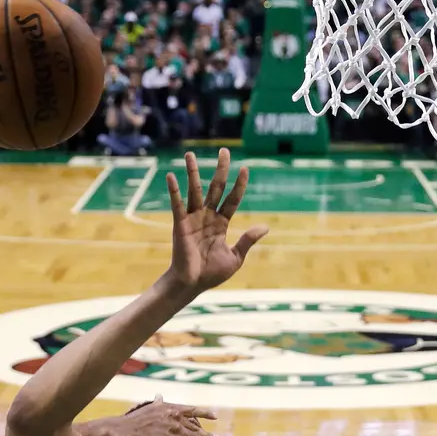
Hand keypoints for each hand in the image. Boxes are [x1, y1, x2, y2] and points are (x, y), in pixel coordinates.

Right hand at [105, 395, 223, 435]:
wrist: (121, 432)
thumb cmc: (132, 422)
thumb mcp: (147, 409)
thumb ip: (157, 404)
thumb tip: (159, 396)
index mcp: (169, 408)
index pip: (191, 410)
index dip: (204, 413)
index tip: (214, 416)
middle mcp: (174, 417)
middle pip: (196, 427)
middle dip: (208, 434)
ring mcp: (174, 430)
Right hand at [165, 148, 267, 293]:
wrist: (192, 284)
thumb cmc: (213, 274)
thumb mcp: (236, 258)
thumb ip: (248, 241)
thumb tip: (265, 227)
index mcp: (222, 223)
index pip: (232, 199)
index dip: (239, 185)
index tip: (245, 169)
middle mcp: (207, 216)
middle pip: (215, 187)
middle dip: (220, 169)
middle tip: (224, 151)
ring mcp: (193, 218)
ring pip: (195, 190)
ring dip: (193, 172)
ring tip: (190, 154)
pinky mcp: (180, 224)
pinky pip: (177, 204)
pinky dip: (173, 191)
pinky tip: (171, 176)